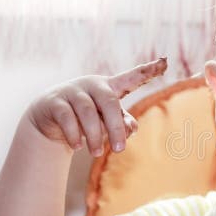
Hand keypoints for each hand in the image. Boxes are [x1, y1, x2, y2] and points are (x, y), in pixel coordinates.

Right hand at [26, 57, 166, 155]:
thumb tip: (131, 128)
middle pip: (110, 102)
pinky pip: (67, 117)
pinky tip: (77, 146)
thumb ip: (122, 123)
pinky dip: (74, 134)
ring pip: (87, 112)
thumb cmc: (87, 118)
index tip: (165, 61)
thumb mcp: (107, 121)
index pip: (132, 77)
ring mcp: (72, 90)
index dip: (148, 70)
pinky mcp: (54, 101)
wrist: (49, 118)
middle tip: (119, 149)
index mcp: (110, 87)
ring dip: (94, 135)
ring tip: (96, 153)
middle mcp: (92, 84)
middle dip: (115, 127)